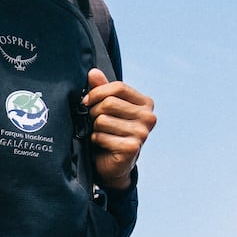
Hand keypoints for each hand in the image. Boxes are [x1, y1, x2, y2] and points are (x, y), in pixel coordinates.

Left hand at [85, 69, 155, 189]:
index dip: (98, 92)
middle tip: (93, 121)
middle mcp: (148, 117)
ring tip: (99, 133)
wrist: (112, 165)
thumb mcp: (107, 108)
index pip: (118, 87)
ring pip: (103, 119)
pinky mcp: (132, 148)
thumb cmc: (110, 132)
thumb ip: (102, 90)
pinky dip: (96, 140)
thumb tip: (92, 72)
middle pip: (109, 102)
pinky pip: (102, 136)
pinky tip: (102, 144)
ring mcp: (142, 134)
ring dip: (94, 127)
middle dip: (94, 111)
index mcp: (145, 103)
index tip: (87, 101)